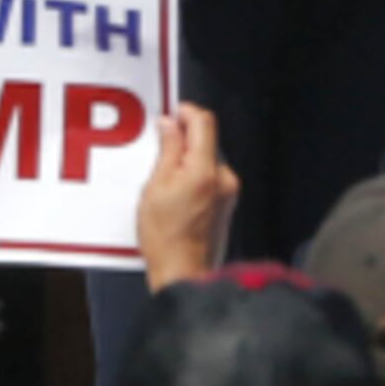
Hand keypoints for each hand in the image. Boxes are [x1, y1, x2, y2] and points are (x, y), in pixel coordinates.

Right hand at [135, 103, 237, 288]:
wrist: (183, 273)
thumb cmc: (166, 238)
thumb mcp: (155, 187)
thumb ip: (167, 150)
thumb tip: (170, 124)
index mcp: (205, 170)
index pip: (203, 122)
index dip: (185, 112)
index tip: (171, 115)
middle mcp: (224, 178)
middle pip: (206, 141)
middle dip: (183, 140)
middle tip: (160, 150)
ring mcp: (229, 192)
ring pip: (208, 159)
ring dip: (189, 159)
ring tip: (166, 180)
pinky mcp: (228, 203)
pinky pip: (212, 177)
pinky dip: (196, 176)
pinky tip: (178, 194)